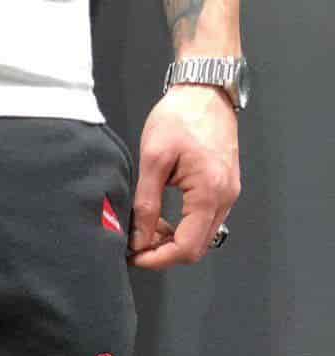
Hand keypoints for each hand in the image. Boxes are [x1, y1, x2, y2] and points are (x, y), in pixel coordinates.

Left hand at [128, 84, 241, 270]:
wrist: (206, 88)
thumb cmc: (181, 115)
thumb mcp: (153, 159)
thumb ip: (146, 205)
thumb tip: (139, 239)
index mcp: (210, 192)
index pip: (186, 248)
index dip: (157, 259)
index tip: (134, 256)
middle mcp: (225, 197)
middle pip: (195, 249)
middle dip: (163, 253)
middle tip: (137, 245)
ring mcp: (228, 194)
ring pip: (200, 238)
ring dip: (172, 242)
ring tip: (146, 229)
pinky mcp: (224, 188)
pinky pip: (205, 222)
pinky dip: (182, 228)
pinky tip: (162, 219)